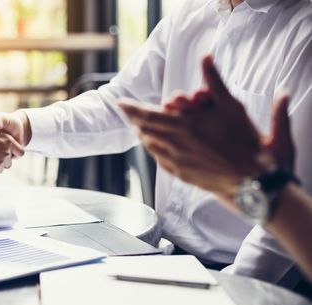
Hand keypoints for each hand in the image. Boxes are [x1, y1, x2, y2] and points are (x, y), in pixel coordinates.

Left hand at [118, 56, 292, 202]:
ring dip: (143, 134)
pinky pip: (159, 160)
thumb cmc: (245, 141)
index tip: (119, 102)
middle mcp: (175, 144)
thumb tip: (205, 56)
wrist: (252, 180)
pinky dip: (154, 150)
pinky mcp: (182, 174)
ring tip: (140, 127)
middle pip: (144, 130)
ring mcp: (176, 162)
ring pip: (150, 146)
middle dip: (135, 120)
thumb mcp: (232, 105)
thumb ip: (214, 81)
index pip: (146, 115)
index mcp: (183, 125)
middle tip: (130, 113)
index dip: (131, 108)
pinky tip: (156, 146)